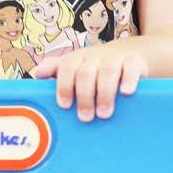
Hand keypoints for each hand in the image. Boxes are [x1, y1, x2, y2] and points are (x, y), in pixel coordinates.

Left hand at [32, 45, 146, 122]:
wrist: (126, 55)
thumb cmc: (94, 68)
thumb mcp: (75, 67)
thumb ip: (56, 70)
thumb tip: (37, 73)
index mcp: (78, 58)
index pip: (67, 67)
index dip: (64, 86)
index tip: (64, 105)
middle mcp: (95, 56)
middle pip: (86, 73)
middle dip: (84, 96)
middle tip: (85, 117)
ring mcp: (115, 58)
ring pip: (108, 71)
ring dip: (104, 93)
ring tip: (104, 114)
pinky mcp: (135, 62)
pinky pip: (131, 68)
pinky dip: (128, 80)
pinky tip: (125, 93)